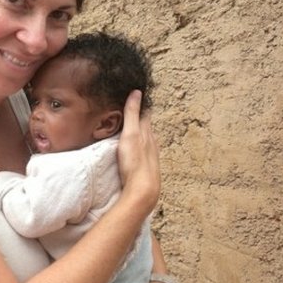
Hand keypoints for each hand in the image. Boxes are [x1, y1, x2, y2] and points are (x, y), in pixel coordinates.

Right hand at [117, 90, 159, 209]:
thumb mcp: (130, 134)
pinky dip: (139, 146)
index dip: (140, 105)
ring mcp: (150, 155)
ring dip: (141, 133)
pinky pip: (144, 151)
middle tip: (133, 109)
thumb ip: (132, 114)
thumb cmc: (135, 162)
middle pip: (146, 126)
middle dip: (140, 118)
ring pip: (146, 140)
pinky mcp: (147, 166)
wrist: (143, 189)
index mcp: (147, 133)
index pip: (145, 114)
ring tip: (133, 127)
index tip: (135, 95)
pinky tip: (136, 149)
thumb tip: (136, 92)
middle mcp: (151, 142)